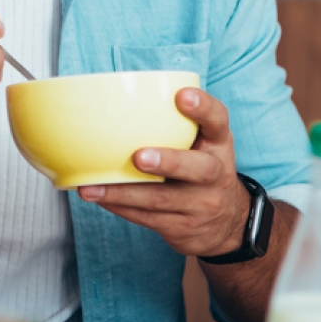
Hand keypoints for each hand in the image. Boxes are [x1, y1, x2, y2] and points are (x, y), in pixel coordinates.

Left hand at [77, 87, 249, 256]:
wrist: (228, 223)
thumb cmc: (201, 167)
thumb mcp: (202, 142)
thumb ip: (175, 123)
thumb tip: (115, 99)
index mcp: (218, 144)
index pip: (218, 121)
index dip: (203, 108)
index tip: (182, 95)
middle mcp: (216, 174)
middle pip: (199, 168)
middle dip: (168, 162)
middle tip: (139, 157)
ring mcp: (202, 204)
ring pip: (162, 199)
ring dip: (123, 193)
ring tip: (92, 187)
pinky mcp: (184, 226)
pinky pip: (148, 217)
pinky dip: (120, 207)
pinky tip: (99, 198)